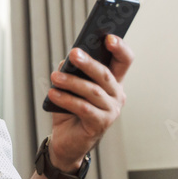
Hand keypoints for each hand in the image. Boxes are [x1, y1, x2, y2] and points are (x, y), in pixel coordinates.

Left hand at [45, 34, 133, 168]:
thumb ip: (73, 70)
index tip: (109, 37)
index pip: (124, 60)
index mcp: (113, 82)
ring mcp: (111, 111)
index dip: (120, 48)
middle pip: (105, 74)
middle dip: (89, 63)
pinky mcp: (100, 124)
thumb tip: (70, 60)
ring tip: (55, 77)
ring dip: (71, 82)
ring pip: (92, 91)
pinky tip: (54, 93)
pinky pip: (83, 108)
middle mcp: (117, 95)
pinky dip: (67, 99)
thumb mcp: (71, 86)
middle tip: (73, 53)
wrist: (66, 141)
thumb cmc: (70, 110)